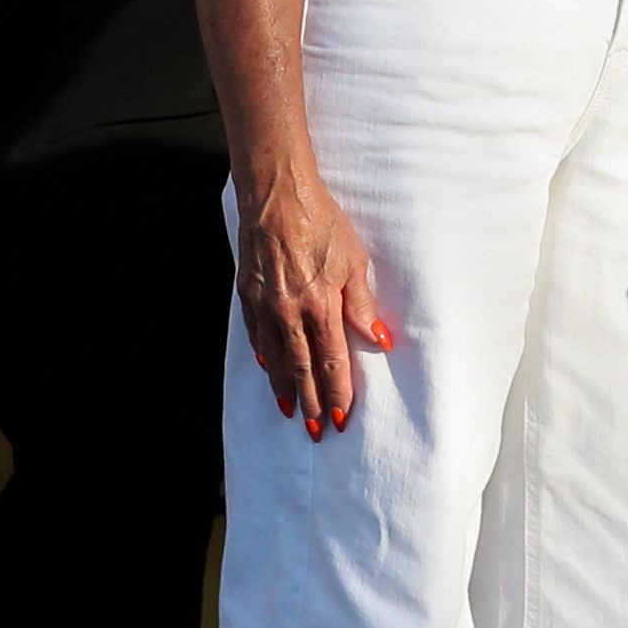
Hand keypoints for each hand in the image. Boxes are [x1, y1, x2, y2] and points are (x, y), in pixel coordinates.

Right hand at [233, 161, 392, 437]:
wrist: (275, 195)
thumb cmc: (322, 222)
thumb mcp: (354, 260)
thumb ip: (363, 303)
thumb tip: (380, 339)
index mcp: (320, 304)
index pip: (331, 361)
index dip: (337, 392)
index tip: (342, 417)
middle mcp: (289, 311)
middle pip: (302, 368)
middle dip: (311, 403)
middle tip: (316, 431)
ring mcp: (264, 304)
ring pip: (276, 358)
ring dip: (285, 387)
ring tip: (291, 412)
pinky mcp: (248, 294)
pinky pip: (257, 335)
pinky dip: (265, 356)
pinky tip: (269, 370)